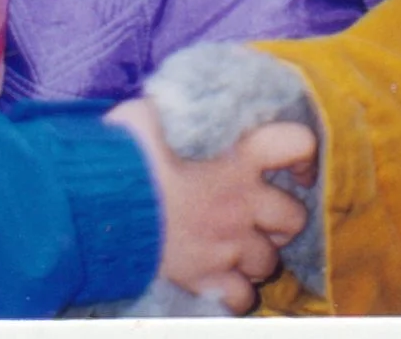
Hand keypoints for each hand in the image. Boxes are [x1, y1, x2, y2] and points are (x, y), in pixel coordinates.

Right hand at [108, 97, 314, 312]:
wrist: (96, 204)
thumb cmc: (122, 154)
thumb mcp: (151, 115)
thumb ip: (176, 110)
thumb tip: (176, 102)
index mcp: (239, 155)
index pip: (298, 144)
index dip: (304, 155)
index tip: (298, 168)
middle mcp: (242, 202)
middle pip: (293, 218)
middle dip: (279, 220)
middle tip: (256, 216)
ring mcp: (227, 244)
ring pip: (269, 262)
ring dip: (254, 256)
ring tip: (231, 248)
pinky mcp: (206, 279)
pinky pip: (240, 298)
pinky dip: (234, 293)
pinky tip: (218, 280)